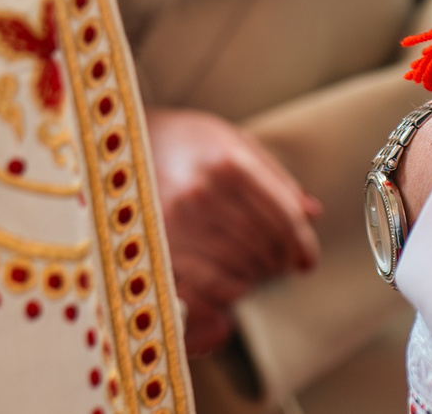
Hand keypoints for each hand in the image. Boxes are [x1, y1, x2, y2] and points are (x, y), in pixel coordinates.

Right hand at [147, 107, 323, 358]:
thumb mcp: (234, 142)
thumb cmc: (185, 141)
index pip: (283, 217)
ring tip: (258, 272)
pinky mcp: (157, 246)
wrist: (118, 144)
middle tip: (283, 267)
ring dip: (257, 277)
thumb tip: (313, 214)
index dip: (302, 244)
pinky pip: (209, 285)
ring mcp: (176, 222)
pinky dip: (230, 290)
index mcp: (229, 162)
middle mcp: (203, 192)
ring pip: (240, 268)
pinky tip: (235, 282)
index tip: (308, 260)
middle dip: (281, 262)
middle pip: (264, 246)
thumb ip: (276, 179)